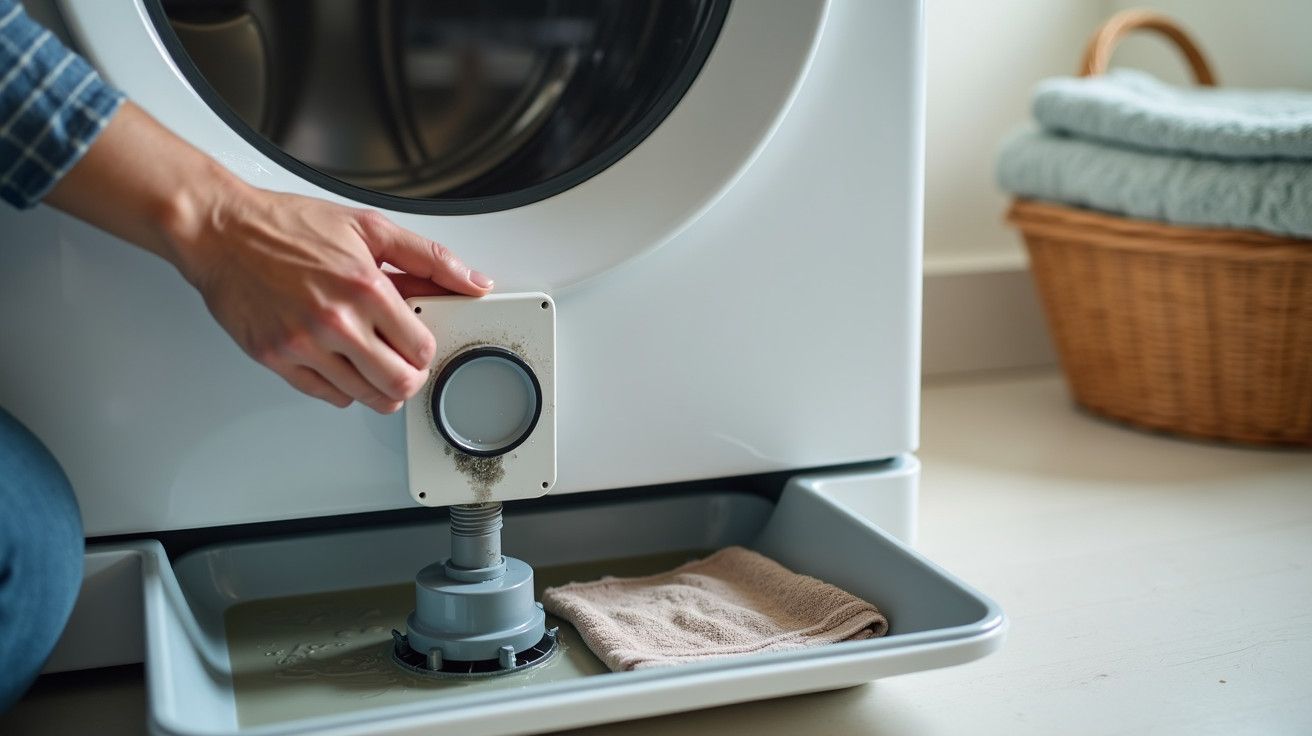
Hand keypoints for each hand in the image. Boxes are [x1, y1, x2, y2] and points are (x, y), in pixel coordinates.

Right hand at [178, 188, 492, 412]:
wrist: (221, 231)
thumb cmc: (288, 226)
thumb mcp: (369, 227)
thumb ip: (428, 258)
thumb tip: (473, 281)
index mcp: (364, 287)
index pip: (421, 349)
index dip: (426, 349)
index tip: (418, 341)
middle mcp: (335, 321)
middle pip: (398, 384)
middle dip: (409, 376)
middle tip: (402, 361)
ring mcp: (303, 345)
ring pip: (364, 397)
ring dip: (377, 386)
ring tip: (372, 360)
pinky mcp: (276, 358)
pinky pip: (326, 395)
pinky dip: (341, 387)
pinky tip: (340, 362)